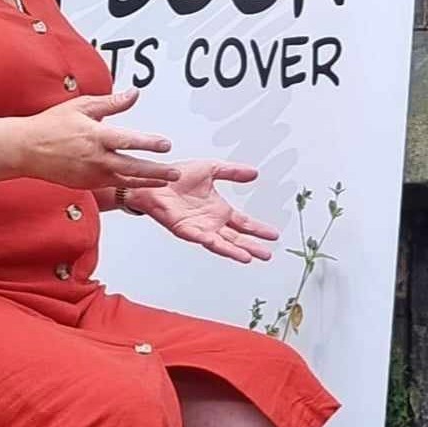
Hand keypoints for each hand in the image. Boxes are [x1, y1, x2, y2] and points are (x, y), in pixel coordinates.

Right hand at [18, 90, 180, 189]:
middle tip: (175, 172)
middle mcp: (95, 158)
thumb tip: (133, 94)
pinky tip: (142, 183)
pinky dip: (129, 185)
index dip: (149, 143)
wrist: (26, 148)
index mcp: (95, 136)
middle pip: (132, 168)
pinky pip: (112, 185)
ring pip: (125, 181)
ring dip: (147, 182)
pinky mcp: (86, 185)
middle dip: (157, 171)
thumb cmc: (51, 125)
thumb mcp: (82, 106)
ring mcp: (91, 174)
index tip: (165, 144)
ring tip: (165, 181)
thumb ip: (111, 103)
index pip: (128, 141)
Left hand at [127, 161, 279, 262]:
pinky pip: (203, 239)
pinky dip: (216, 245)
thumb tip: (254, 173)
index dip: (258, 229)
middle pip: (237, 238)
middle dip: (253, 246)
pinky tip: (226, 249)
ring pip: (223, 243)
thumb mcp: (211, 169)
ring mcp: (200, 228)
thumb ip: (232, 172)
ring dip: (237, 251)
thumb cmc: (177, 175)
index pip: (244, 223)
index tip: (273, 234)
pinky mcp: (186, 230)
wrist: (154, 179)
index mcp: (219, 209)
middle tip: (268, 253)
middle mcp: (211, 222)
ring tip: (251, 257)